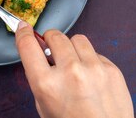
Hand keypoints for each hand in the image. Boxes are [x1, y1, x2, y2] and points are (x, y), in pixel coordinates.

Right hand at [15, 22, 133, 117]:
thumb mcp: (44, 106)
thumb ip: (40, 78)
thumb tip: (40, 54)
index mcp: (47, 85)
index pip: (28, 46)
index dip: (24, 33)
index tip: (24, 28)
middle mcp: (70, 72)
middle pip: (54, 36)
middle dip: (51, 41)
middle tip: (53, 51)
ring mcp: (93, 69)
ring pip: (77, 39)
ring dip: (72, 48)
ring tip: (74, 64)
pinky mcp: (111, 69)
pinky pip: (96, 53)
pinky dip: (90, 61)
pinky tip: (91, 77)